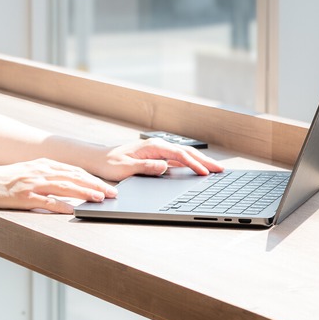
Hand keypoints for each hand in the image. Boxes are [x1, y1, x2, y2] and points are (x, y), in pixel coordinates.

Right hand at [0, 158, 117, 214]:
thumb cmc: (4, 180)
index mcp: (43, 164)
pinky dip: (61, 205)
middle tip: (112, 193)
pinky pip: (46, 201)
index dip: (92, 178)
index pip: (74, 170)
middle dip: (95, 185)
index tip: (107, 185)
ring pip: (65, 187)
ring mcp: (32, 183)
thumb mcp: (28, 172)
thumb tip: (68, 185)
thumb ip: (47, 176)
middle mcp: (40, 171)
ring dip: (84, 193)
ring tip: (99, 199)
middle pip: (74, 177)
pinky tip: (73, 210)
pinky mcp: (24, 197)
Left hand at [87, 138, 224, 181]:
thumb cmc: (108, 163)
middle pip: (186, 153)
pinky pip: (178, 160)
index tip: (205, 173)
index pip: (178, 155)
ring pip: (184, 156)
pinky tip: (198, 169)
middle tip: (220, 170)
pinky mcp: (156, 157)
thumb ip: (145, 167)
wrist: (98, 159)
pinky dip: (190, 164)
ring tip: (215, 169)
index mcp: (151, 147)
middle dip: (204, 161)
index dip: (193, 164)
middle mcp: (157, 146)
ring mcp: (158, 151)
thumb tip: (164, 166)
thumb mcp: (125, 168)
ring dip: (200, 162)